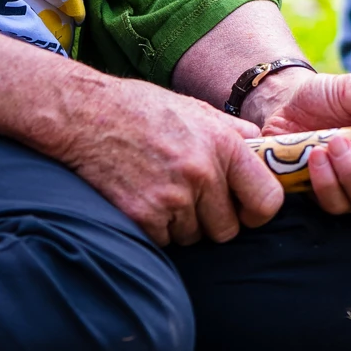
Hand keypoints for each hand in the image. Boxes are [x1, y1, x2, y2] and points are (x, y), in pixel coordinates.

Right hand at [58, 76, 284, 246]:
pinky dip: (154, 228)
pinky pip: (164, 241)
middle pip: (227, 229)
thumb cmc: (140, 109)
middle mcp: (202, 173)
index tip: (245, 210)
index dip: (257, 211)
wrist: (84, 114)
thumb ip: (233, 133)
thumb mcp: (195, 109)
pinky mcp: (143, 216)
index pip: (267, 200)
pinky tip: (139, 197)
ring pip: (193, 237)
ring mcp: (172, 198)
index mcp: (223, 144)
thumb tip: (264, 150)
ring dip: (179, 223)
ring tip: (157, 188)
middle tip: (187, 196)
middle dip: (211, 220)